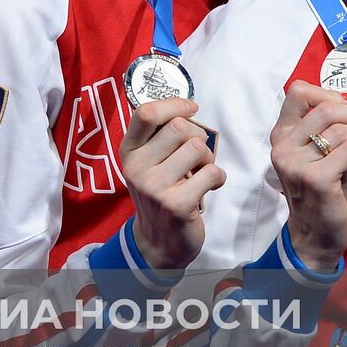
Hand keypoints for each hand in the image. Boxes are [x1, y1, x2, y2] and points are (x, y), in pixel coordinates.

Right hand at [118, 98, 224, 270]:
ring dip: (208, 159)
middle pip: (179, 127)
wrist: (160, 242)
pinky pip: (211, 172)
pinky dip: (218, 178)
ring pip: (197, 147)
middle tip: (195, 156)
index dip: (174, 104)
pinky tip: (208, 188)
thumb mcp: (149, 162)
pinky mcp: (175, 204)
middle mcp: (136, 167)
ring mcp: (153, 187)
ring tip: (199, 173)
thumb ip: (159, 135)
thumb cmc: (161, 192)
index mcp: (128, 151)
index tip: (191, 109)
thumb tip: (186, 107)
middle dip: (198, 137)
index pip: (145, 113)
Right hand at [270, 81, 346, 271]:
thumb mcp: (318, 155)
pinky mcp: (316, 179)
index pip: (298, 92)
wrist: (316, 235)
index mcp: (281, 135)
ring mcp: (296, 163)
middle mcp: (283, 146)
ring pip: (342, 130)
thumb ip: (325, 129)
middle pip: (326, 108)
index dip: (330, 92)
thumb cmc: (323, 191)